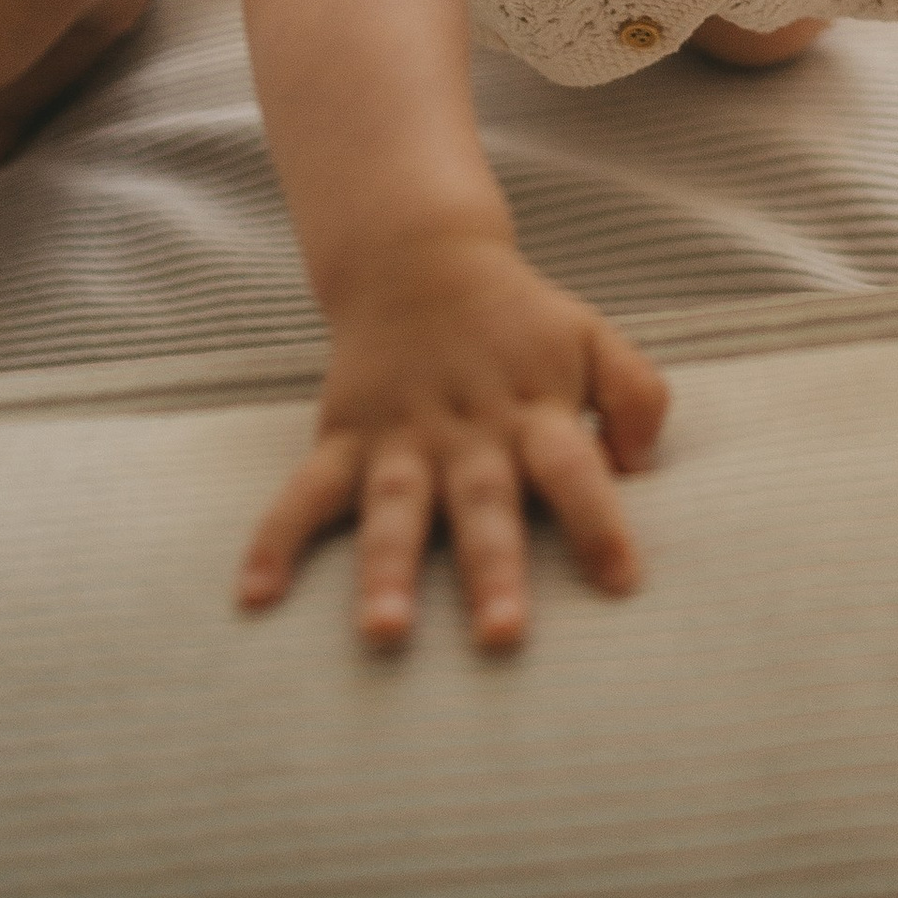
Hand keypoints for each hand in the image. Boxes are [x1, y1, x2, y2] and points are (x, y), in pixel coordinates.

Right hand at [237, 232, 669, 652]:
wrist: (421, 261)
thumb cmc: (520, 321)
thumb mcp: (593, 337)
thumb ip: (635, 395)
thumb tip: (642, 467)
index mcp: (533, 408)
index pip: (574, 468)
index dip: (599, 522)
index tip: (622, 584)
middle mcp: (467, 430)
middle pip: (484, 502)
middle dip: (493, 570)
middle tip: (503, 636)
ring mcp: (400, 437)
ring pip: (395, 507)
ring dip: (388, 571)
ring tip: (385, 632)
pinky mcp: (343, 437)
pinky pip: (305, 492)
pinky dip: (276, 540)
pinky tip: (255, 596)